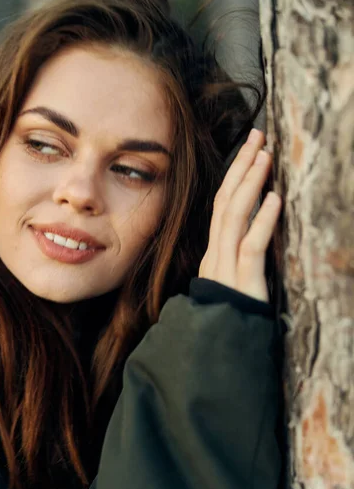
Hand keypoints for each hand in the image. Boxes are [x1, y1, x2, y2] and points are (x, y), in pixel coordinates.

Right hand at [198, 129, 281, 302]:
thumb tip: (256, 224)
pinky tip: (275, 199)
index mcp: (214, 253)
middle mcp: (216, 256)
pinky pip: (250, 248)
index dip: (234, 175)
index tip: (250, 149)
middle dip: (241, 167)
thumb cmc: (230, 315)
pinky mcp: (241, 285)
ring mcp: (226, 269)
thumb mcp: (232, 280)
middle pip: (225, 203)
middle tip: (258, 136)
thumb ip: (238, 253)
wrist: (219, 352)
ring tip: (265, 156)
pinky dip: (263, 221)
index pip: (222, 206)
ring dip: (250, 184)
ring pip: (234, 218)